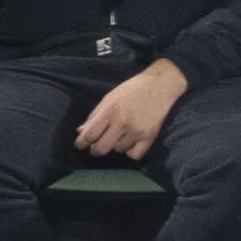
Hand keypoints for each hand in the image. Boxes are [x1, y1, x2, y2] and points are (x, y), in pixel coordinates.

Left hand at [71, 58, 189, 162]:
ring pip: (118, 150)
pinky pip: (134, 155)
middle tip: (95, 147)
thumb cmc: (132, 89)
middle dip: (95, 150)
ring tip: (120, 135)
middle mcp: (122, 123)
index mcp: (109, 111)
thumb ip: (94, 115)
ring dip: (115, 145)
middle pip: (101, 148)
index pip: (89, 135)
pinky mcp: (150, 136)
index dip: (81, 143)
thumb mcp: (109, 98)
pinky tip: (131, 142)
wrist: (160, 85)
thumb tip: (81, 132)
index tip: (80, 145)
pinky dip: (130, 151)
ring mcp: (136, 131)